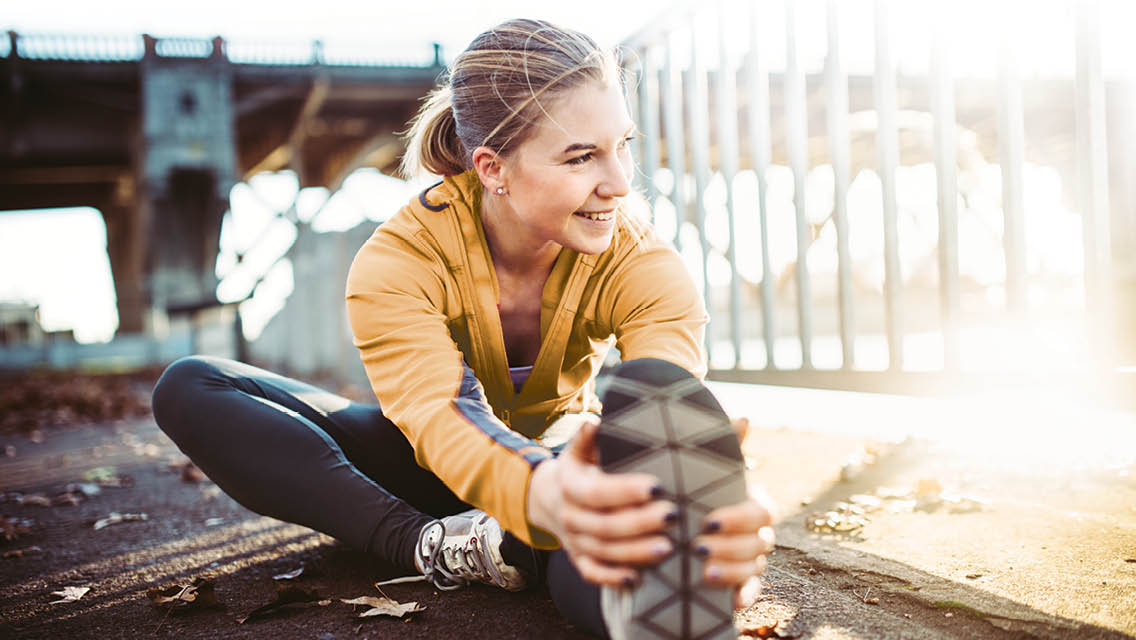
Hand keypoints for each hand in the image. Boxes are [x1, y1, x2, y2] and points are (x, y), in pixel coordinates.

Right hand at [527, 417, 673, 586]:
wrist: (552, 497)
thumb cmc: (580, 468)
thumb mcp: (579, 449)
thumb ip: (588, 436)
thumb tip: (594, 422)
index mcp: (570, 485)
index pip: (597, 492)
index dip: (625, 492)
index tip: (657, 487)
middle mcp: (569, 516)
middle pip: (604, 525)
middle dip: (639, 523)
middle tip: (673, 517)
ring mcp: (573, 541)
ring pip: (603, 552)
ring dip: (635, 553)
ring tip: (668, 548)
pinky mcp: (579, 559)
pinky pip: (592, 574)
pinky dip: (612, 579)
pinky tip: (638, 579)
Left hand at [708, 415, 775, 608]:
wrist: (676, 526)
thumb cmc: (693, 493)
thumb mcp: (701, 472)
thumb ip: (720, 449)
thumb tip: (745, 417)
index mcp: (751, 505)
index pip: (761, 512)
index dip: (738, 518)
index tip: (708, 520)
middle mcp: (756, 533)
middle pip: (758, 543)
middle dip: (730, 546)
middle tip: (698, 546)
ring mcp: (750, 560)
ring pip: (754, 567)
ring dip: (732, 571)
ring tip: (703, 570)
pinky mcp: (740, 583)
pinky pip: (750, 592)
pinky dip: (743, 596)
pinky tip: (730, 601)